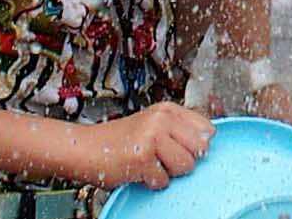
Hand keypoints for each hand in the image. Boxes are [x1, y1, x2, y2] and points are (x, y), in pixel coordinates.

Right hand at [87, 107, 220, 189]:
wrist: (84, 149)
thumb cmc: (117, 141)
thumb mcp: (151, 125)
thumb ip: (177, 130)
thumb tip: (207, 145)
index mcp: (167, 109)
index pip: (207, 128)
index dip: (196, 145)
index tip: (181, 149)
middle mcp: (162, 118)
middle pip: (201, 148)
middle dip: (185, 160)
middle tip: (162, 158)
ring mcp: (152, 136)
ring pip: (186, 166)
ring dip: (169, 172)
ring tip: (150, 164)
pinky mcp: (143, 157)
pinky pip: (164, 180)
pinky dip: (152, 182)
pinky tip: (138, 171)